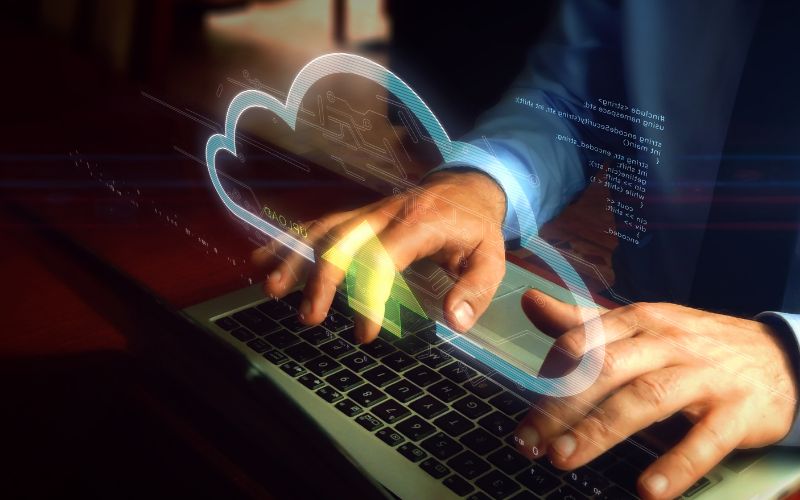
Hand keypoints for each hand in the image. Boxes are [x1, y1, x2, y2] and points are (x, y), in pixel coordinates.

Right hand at [252, 170, 506, 341]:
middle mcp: (387, 213)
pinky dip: (290, 241)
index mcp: (421, 223)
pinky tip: (263, 260)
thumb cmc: (476, 225)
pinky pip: (320, 224)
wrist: (468, 183)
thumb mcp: (492, 257)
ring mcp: (368, 211)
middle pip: (343, 240)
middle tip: (310, 318)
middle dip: (322, 279)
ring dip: (295, 258)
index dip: (370, 295)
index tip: (366, 333)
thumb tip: (453, 321)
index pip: (384, 257)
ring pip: (324, 229)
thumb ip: (474, 290)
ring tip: (271, 290)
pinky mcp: (358, 214)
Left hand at [514, 290, 797, 499]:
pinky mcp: (737, 410)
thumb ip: (582, 323)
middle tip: (531, 443)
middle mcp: (667, 342)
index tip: (523, 416)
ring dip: (601, 431)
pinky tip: (647, 489)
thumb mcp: (639, 326)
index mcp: (637, 320)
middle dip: (562, 407)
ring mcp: (703, 375)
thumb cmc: (691, 344)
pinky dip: (675, 465)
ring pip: (646, 399)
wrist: (777, 355)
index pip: (582, 343)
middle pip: (606, 370)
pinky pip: (704, 439)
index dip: (548, 378)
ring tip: (565, 459)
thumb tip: (530, 302)